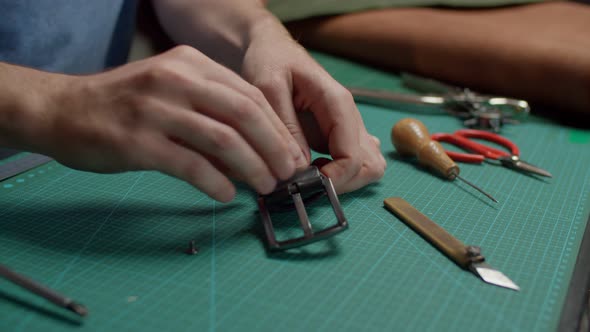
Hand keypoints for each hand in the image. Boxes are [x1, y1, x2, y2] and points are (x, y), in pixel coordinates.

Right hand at [26, 46, 303, 201]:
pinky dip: (216, 183)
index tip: (292, 154)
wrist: (62, 109)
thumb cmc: (124, 104)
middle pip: (245, 114)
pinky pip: (191, 165)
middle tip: (288, 174)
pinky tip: (226, 195)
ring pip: (224, 140)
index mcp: (191, 63)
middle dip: (275, 148)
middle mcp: (177, 80)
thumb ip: (212, 111)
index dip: (278, 128)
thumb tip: (256, 150)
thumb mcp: (172, 91)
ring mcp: (156, 109)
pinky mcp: (138, 141)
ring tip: (266, 187)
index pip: (250, 95)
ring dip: (253, 168)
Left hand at [240, 17, 385, 192]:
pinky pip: (353, 161)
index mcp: (338, 103)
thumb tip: (298, 167)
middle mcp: (350, 116)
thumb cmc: (270, 61)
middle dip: (342, 184)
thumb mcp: (268, 87)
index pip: (352, 156)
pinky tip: (312, 168)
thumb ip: (285, 126)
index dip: (333, 179)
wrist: (273, 48)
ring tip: (309, 176)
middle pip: (370, 166)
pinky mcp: (338, 134)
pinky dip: (339, 174)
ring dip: (343, 181)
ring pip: (367, 167)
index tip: (305, 185)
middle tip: (308, 184)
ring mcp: (348, 127)